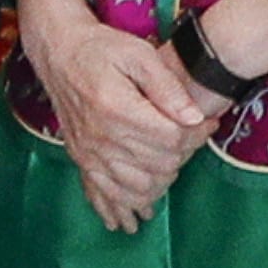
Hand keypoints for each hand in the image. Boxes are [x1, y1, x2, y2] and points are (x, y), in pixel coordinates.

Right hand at [23, 16, 225, 235]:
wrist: (59, 53)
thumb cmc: (101, 48)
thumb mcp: (139, 54)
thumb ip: (168, 86)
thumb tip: (194, 117)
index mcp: (119, 110)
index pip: (172, 139)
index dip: (197, 135)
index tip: (208, 123)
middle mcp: (102, 138)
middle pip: (160, 166)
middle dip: (184, 155)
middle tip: (191, 138)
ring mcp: (90, 153)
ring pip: (138, 187)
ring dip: (162, 183)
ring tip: (173, 166)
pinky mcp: (82, 160)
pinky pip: (103, 195)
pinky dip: (120, 209)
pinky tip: (130, 219)